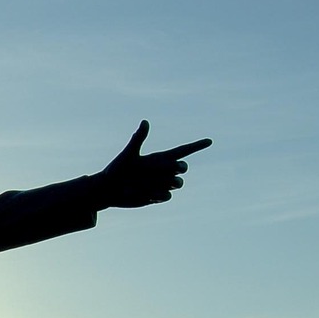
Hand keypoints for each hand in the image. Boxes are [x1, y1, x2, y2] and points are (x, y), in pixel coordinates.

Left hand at [97, 120, 211, 207]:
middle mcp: (163, 170)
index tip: (209, 141)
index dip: (196, 146)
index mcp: (158, 158)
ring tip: (146, 183)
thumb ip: (138, 139)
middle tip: (168, 168)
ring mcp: (162, 184)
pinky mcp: (157, 196)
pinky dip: (158, 195)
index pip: (182, 151)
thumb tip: (145, 121)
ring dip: (165, 183)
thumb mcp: (128, 154)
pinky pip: (167, 196)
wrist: (108, 190)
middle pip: (183, 167)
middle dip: (178, 167)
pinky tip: (145, 194)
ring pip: (177, 183)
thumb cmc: (115, 170)